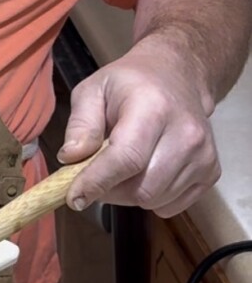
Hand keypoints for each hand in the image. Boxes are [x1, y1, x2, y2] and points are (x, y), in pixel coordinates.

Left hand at [57, 35, 219, 218]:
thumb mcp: (93, 90)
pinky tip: (146, 172)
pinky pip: (172, 206)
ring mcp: (203, 154)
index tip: (74, 197)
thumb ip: (81, 124)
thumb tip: (71, 159)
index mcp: (153, 107)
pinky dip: (152, 199)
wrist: (178, 76)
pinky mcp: (211, 172)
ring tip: (122, 168)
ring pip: (155, 200)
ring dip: (129, 195)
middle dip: (110, 191)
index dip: (97, 182)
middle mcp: (186, 133)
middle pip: (142, 188)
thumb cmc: (129, 84)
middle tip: (95, 177)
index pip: (126, 158)